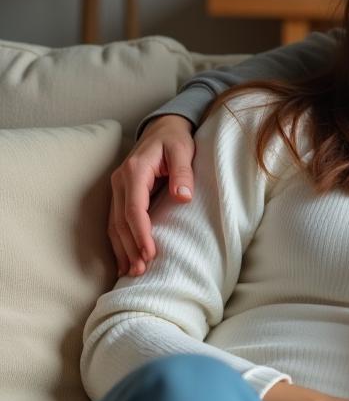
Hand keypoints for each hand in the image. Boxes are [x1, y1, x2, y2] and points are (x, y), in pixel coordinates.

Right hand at [108, 115, 195, 276]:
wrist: (163, 128)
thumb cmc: (175, 139)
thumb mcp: (183, 150)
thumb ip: (182, 173)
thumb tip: (182, 197)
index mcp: (134, 171)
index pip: (134, 209)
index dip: (141, 233)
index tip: (150, 253)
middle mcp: (120, 181)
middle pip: (120, 222)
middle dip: (129, 248)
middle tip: (141, 271)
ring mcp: (117, 188)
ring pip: (114, 225)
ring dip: (122, 249)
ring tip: (131, 272)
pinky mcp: (120, 194)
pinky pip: (115, 222)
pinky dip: (118, 242)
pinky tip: (124, 260)